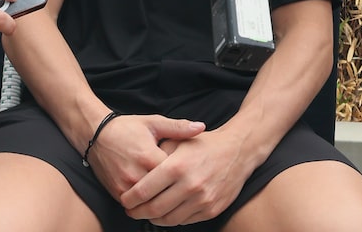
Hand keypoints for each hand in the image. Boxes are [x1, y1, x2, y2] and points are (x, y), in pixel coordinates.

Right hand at [85, 114, 205, 200]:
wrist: (96, 135)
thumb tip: (201, 127)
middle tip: (184, 188)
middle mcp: (136, 174)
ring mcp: (125, 186)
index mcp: (149, 156)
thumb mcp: (154, 123)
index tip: (191, 172)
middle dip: (175, 191)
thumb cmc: (127, 128)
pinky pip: (136, 205)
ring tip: (171, 194)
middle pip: (164, 193)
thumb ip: (178, 128)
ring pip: (150, 202)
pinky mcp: (116, 192)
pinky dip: (146, 203)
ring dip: (161, 200)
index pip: (175, 175)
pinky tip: (155, 197)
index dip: (185, 175)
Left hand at [119, 128, 250, 225]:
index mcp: (177, 166)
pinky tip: (167, 212)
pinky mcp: (211, 209)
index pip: (144, 190)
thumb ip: (156, 153)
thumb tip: (137, 169)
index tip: (125, 200)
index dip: (130, 199)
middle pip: (154, 209)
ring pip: (169, 219)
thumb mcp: (178, 140)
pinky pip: (185, 221)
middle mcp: (189, 185)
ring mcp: (202, 199)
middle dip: (138, 212)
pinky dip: (172, 219)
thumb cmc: (204, 145)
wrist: (237, 151)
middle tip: (131, 211)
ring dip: (154, 219)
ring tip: (147, 213)